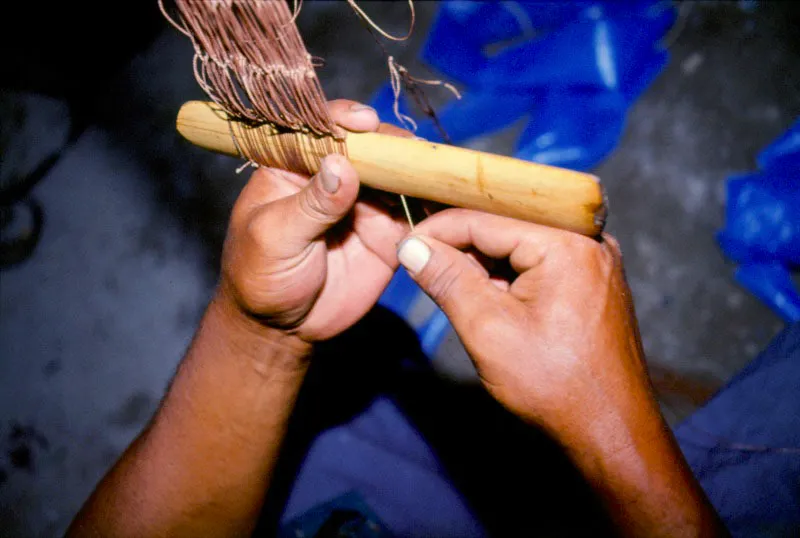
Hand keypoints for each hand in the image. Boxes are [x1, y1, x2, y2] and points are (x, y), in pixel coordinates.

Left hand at [217, 100, 412, 343]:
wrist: (281, 329)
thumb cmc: (260, 276)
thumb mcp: (275, 238)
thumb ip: (310, 204)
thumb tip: (342, 165)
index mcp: (294, 166)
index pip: (319, 128)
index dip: (344, 119)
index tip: (365, 122)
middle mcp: (334, 177)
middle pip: (367, 146)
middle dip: (390, 144)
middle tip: (410, 151)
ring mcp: (364, 202)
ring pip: (396, 174)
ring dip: (415, 171)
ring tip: (433, 173)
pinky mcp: (388, 231)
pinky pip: (414, 211)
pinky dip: (431, 203)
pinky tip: (444, 199)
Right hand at [395, 209, 726, 535]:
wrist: (609, 431)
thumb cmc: (554, 385)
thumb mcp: (487, 329)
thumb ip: (448, 280)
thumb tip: (412, 248)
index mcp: (567, 244)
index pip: (486, 219)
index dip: (439, 230)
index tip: (404, 243)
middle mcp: (588, 241)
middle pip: (506, 226)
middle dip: (461, 245)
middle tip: (421, 262)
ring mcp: (595, 261)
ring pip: (521, 244)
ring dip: (484, 262)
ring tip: (450, 284)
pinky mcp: (593, 282)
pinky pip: (541, 262)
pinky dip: (509, 275)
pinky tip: (486, 296)